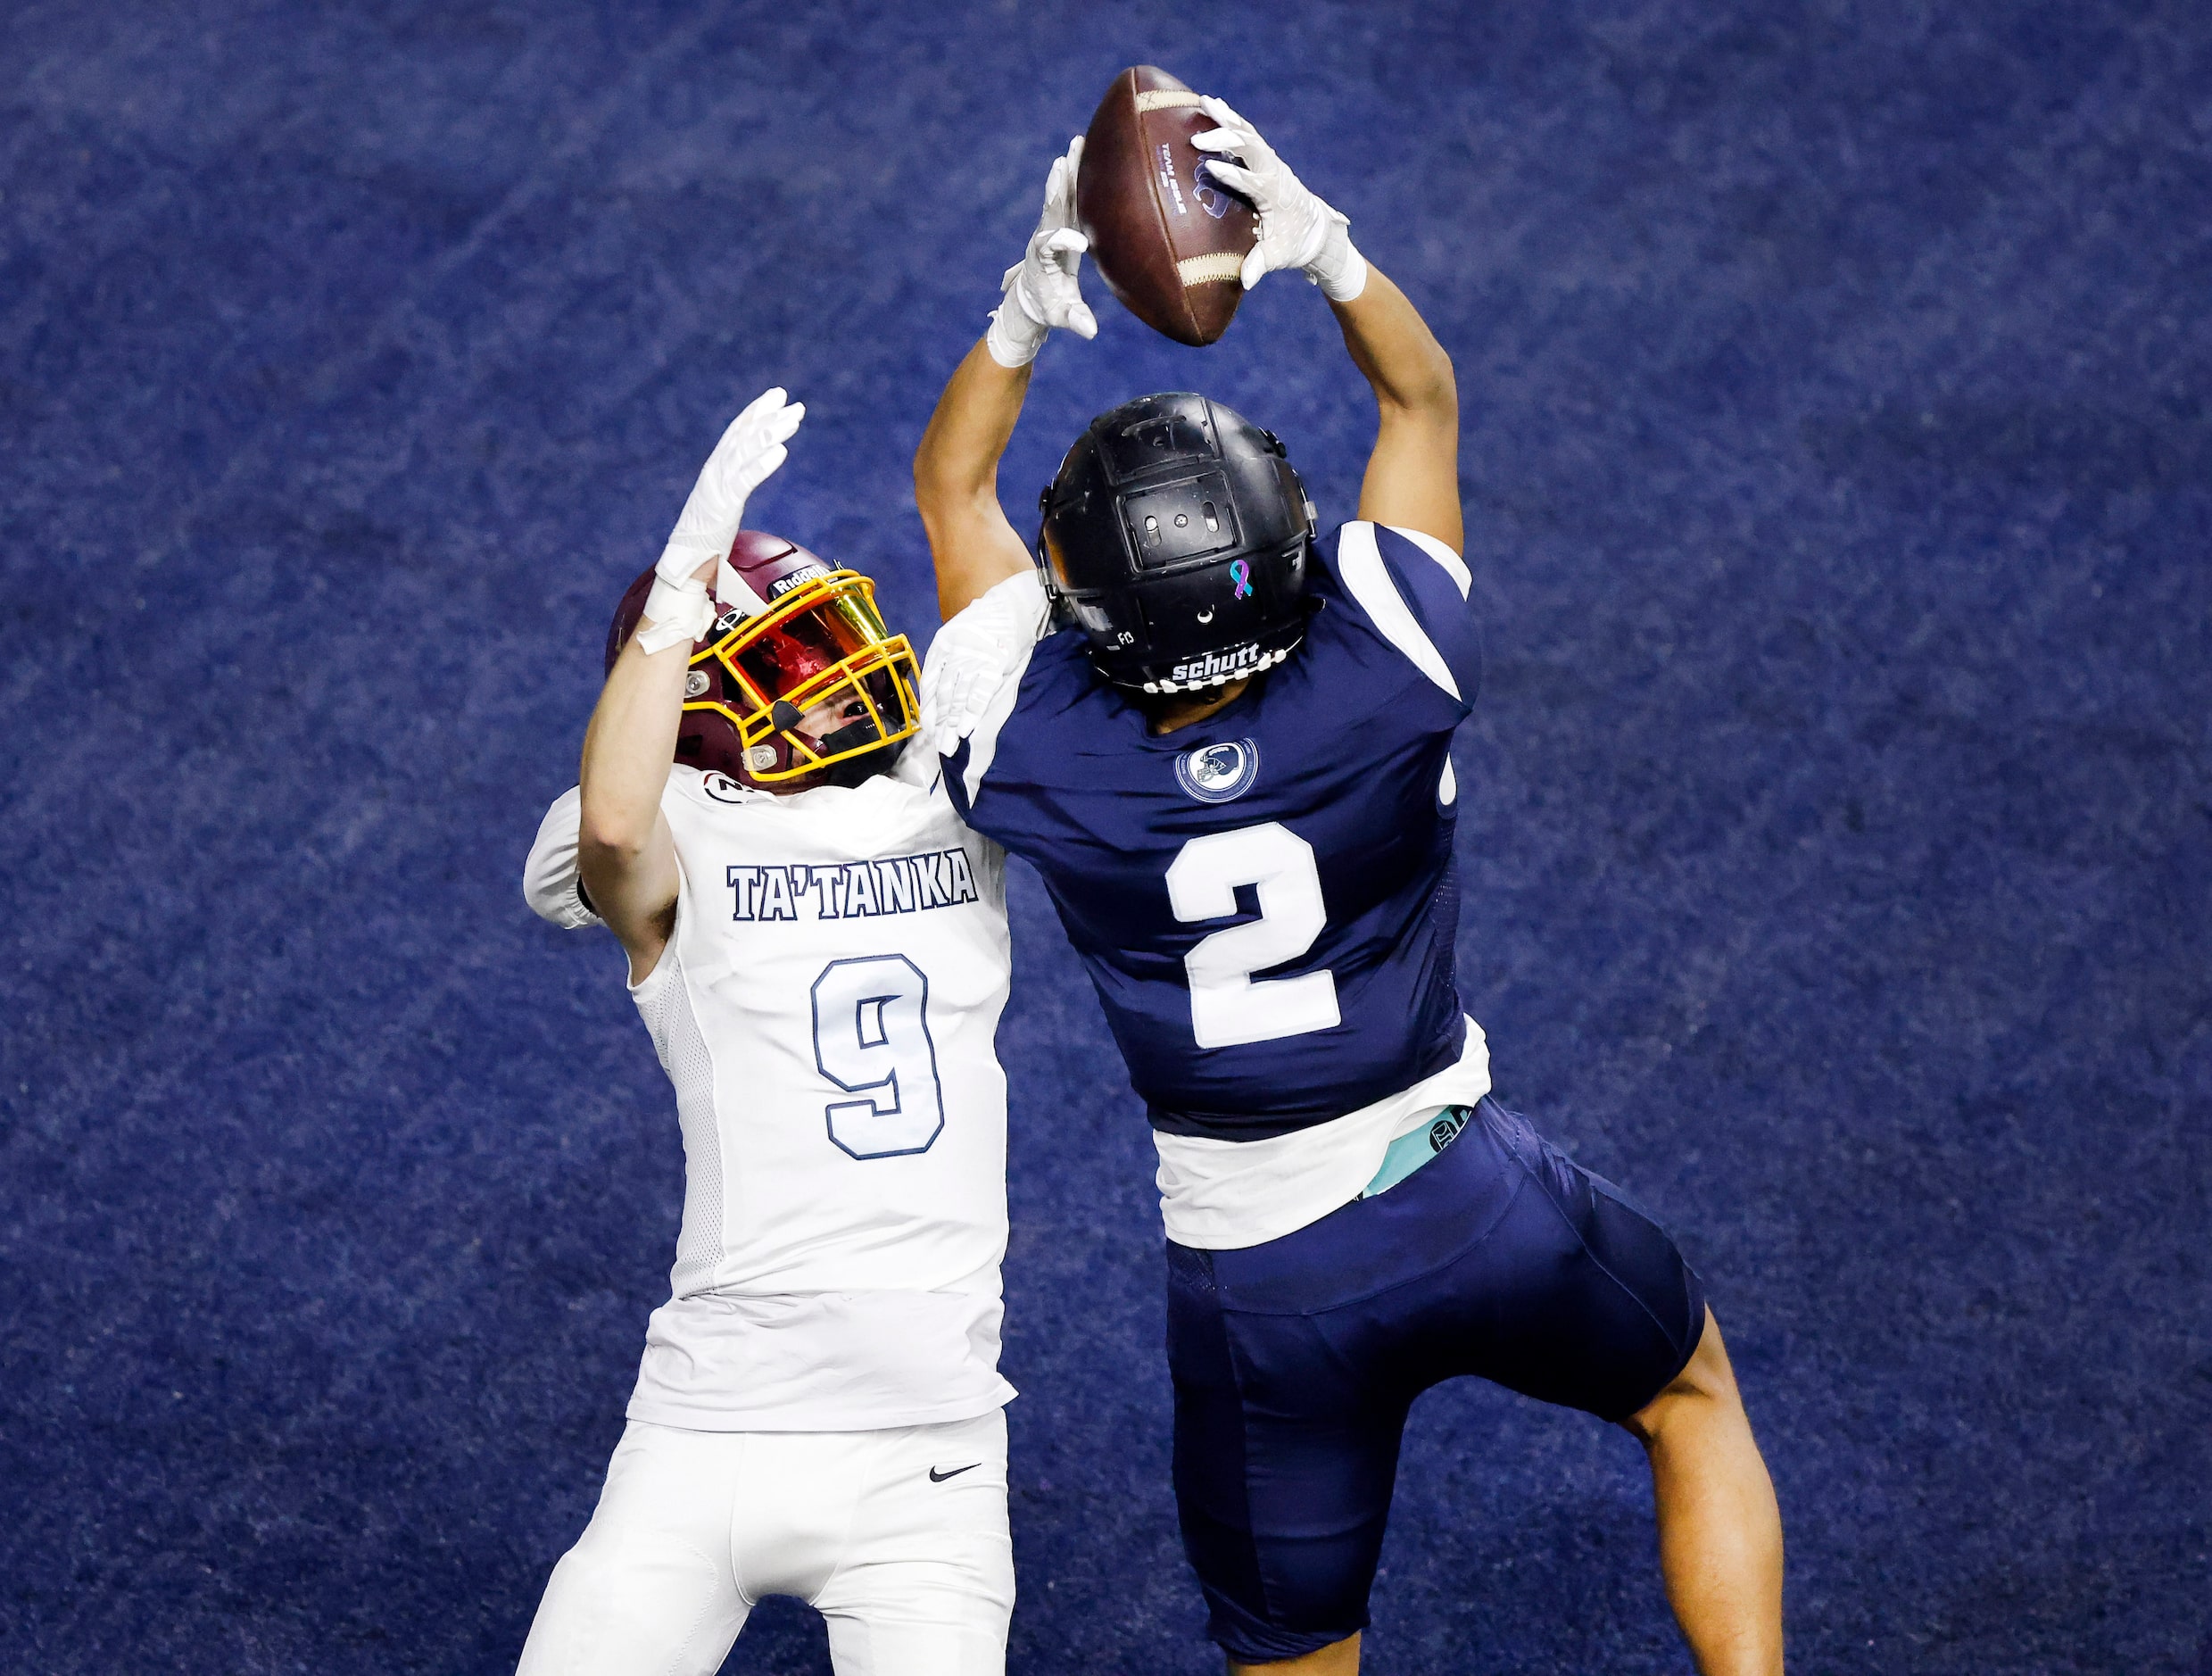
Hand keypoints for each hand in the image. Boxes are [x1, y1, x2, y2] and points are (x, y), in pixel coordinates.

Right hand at [638, 387, 803, 652]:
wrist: (682, 573)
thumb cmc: (703, 550)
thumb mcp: (722, 514)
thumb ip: (733, 494)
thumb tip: (746, 485)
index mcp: (714, 476)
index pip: (736, 438)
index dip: (755, 415)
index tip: (775, 398)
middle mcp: (713, 477)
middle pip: (742, 439)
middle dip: (767, 417)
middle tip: (791, 401)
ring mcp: (715, 491)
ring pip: (744, 454)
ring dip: (770, 434)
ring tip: (792, 419)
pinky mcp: (720, 508)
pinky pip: (744, 481)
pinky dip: (762, 465)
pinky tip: (782, 451)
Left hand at [986, 136, 1097, 367]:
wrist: (1032, 297)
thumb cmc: (1048, 308)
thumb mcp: (1060, 316)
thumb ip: (1074, 319)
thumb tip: (1089, 330)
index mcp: (1042, 258)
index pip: (1050, 245)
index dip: (1064, 242)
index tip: (1081, 247)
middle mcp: (1044, 236)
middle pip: (1052, 208)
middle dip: (1058, 186)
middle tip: (1063, 162)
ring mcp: (1053, 224)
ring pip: (1062, 193)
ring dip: (1070, 169)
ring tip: (1078, 142)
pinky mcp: (1063, 220)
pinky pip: (1070, 192)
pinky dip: (1077, 172)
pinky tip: (1085, 149)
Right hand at [1191, 97, 1365, 300]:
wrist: (1316, 229)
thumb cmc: (1293, 245)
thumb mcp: (1278, 257)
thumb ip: (1261, 264)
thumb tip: (1246, 281)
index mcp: (1275, 195)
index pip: (1252, 182)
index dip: (1233, 175)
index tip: (1210, 166)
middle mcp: (1274, 172)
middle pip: (1251, 149)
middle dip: (1226, 140)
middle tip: (1198, 138)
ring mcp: (1271, 162)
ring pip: (1248, 134)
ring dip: (1227, 119)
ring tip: (1204, 101)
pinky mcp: (1266, 158)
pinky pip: (1247, 133)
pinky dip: (1231, 119)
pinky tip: (1213, 105)